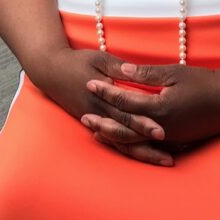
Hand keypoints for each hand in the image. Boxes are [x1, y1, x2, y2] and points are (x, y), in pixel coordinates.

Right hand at [27, 49, 173, 165]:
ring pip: (121, 142)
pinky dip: (130, 148)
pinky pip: (114, 140)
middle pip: (126, 133)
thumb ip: (120, 69)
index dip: (143, 124)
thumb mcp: (100, 59)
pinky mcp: (94, 123)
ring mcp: (96, 120)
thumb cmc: (77, 62)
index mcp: (101, 97)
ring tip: (164, 160)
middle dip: (147, 146)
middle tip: (169, 156)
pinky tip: (146, 155)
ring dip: (142, 153)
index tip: (162, 132)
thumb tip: (138, 74)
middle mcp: (98, 114)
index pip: (126, 114)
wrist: (51, 71)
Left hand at [84, 62, 219, 148]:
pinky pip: (148, 146)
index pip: (125, 100)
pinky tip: (122, 141)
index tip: (90, 83)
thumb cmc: (205, 83)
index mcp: (160, 108)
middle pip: (124, 128)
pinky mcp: (176, 142)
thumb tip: (122, 71)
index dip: (106, 91)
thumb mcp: (175, 72)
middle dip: (102, 121)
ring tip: (96, 132)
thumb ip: (147, 74)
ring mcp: (169, 138)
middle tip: (83, 115)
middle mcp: (162, 128)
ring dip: (113, 136)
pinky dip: (132, 144)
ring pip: (134, 142)